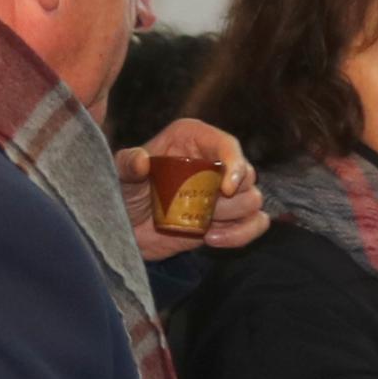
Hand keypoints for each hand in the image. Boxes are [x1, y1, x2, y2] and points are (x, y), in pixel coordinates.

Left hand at [121, 119, 268, 261]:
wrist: (127, 229)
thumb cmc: (125, 192)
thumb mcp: (121, 175)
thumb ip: (128, 165)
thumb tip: (141, 161)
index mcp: (193, 139)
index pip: (228, 146)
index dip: (235, 165)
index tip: (227, 189)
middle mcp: (214, 160)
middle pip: (248, 175)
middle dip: (229, 198)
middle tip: (200, 210)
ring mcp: (224, 191)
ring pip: (253, 201)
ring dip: (230, 217)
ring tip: (200, 225)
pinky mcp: (229, 218)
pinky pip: (256, 223)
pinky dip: (241, 234)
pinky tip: (211, 239)